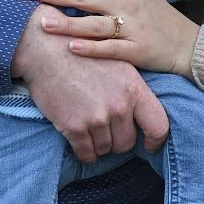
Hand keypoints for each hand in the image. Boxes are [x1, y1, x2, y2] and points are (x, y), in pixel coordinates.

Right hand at [10, 7, 169, 162]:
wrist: (45, 49)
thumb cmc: (82, 54)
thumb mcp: (118, 64)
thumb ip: (133, 91)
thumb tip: (142, 117)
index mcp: (134, 89)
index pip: (158, 126)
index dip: (155, 141)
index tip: (149, 145)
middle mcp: (118, 105)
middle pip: (127, 142)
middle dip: (117, 141)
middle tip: (106, 131)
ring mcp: (96, 117)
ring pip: (105, 149)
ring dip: (99, 145)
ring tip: (90, 129)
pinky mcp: (74, 126)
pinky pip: (86, 154)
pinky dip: (85, 153)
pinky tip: (81, 144)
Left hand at [21, 0, 200, 78]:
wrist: (187, 44)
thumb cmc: (160, 15)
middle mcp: (127, 4)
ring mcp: (132, 28)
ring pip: (95, 24)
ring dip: (67, 23)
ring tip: (42, 22)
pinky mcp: (137, 50)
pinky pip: (110, 49)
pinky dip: (91, 48)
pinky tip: (71, 48)